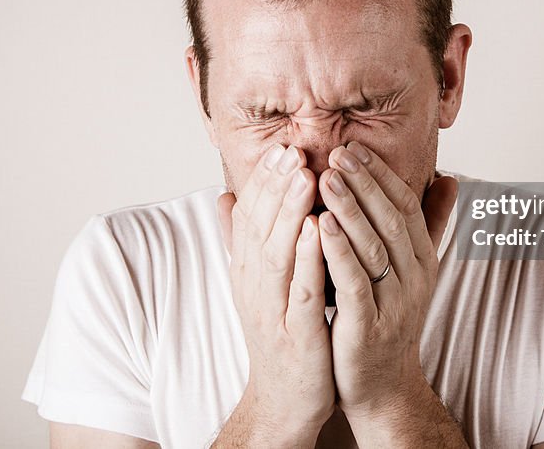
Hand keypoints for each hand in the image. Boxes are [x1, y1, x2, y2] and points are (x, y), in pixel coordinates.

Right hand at [216, 144, 334, 444]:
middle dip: (276, 184)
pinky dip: (308, 258)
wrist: (285, 399)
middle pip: (260, 225)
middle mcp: (254, 284)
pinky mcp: (296, 333)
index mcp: (249, 268)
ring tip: (305, 176)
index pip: (252, 214)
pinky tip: (319, 230)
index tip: (282, 145)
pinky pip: (301, 290)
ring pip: (277, 252)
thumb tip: (224, 196)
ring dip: (289, 212)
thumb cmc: (280, 333)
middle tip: (292, 148)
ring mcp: (273, 309)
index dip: (266, 179)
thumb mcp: (260, 283)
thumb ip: (246, 240)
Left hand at [316, 142, 456, 421]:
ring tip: (325, 178)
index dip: (382, 175)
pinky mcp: (368, 329)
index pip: (407, 206)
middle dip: (365, 183)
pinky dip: (339, 252)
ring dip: (350, 208)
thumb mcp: (413, 271)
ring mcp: (394, 305)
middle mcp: (415, 280)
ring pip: (374, 247)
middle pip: (392, 220)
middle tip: (337, 151)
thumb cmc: (388, 320)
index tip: (354, 146)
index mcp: (423, 261)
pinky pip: (355, 283)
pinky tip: (321, 226)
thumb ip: (430, 226)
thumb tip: (450, 178)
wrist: (381, 387)